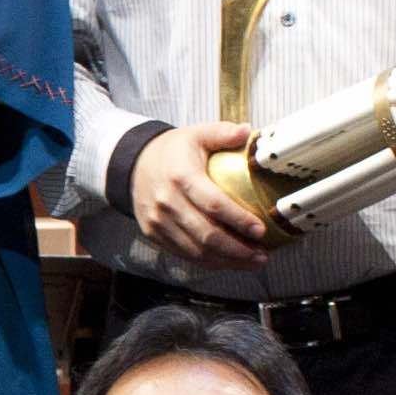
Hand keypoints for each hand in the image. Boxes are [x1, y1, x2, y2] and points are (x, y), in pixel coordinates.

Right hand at [129, 119, 273, 268]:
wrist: (133, 164)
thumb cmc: (172, 151)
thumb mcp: (196, 134)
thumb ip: (223, 133)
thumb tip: (249, 131)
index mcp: (181, 176)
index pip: (213, 204)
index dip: (238, 220)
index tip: (260, 229)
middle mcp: (167, 202)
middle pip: (206, 235)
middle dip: (238, 250)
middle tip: (262, 255)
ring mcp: (159, 221)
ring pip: (196, 251)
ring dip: (227, 261)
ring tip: (253, 261)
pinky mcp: (154, 234)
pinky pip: (184, 254)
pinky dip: (209, 262)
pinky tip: (229, 262)